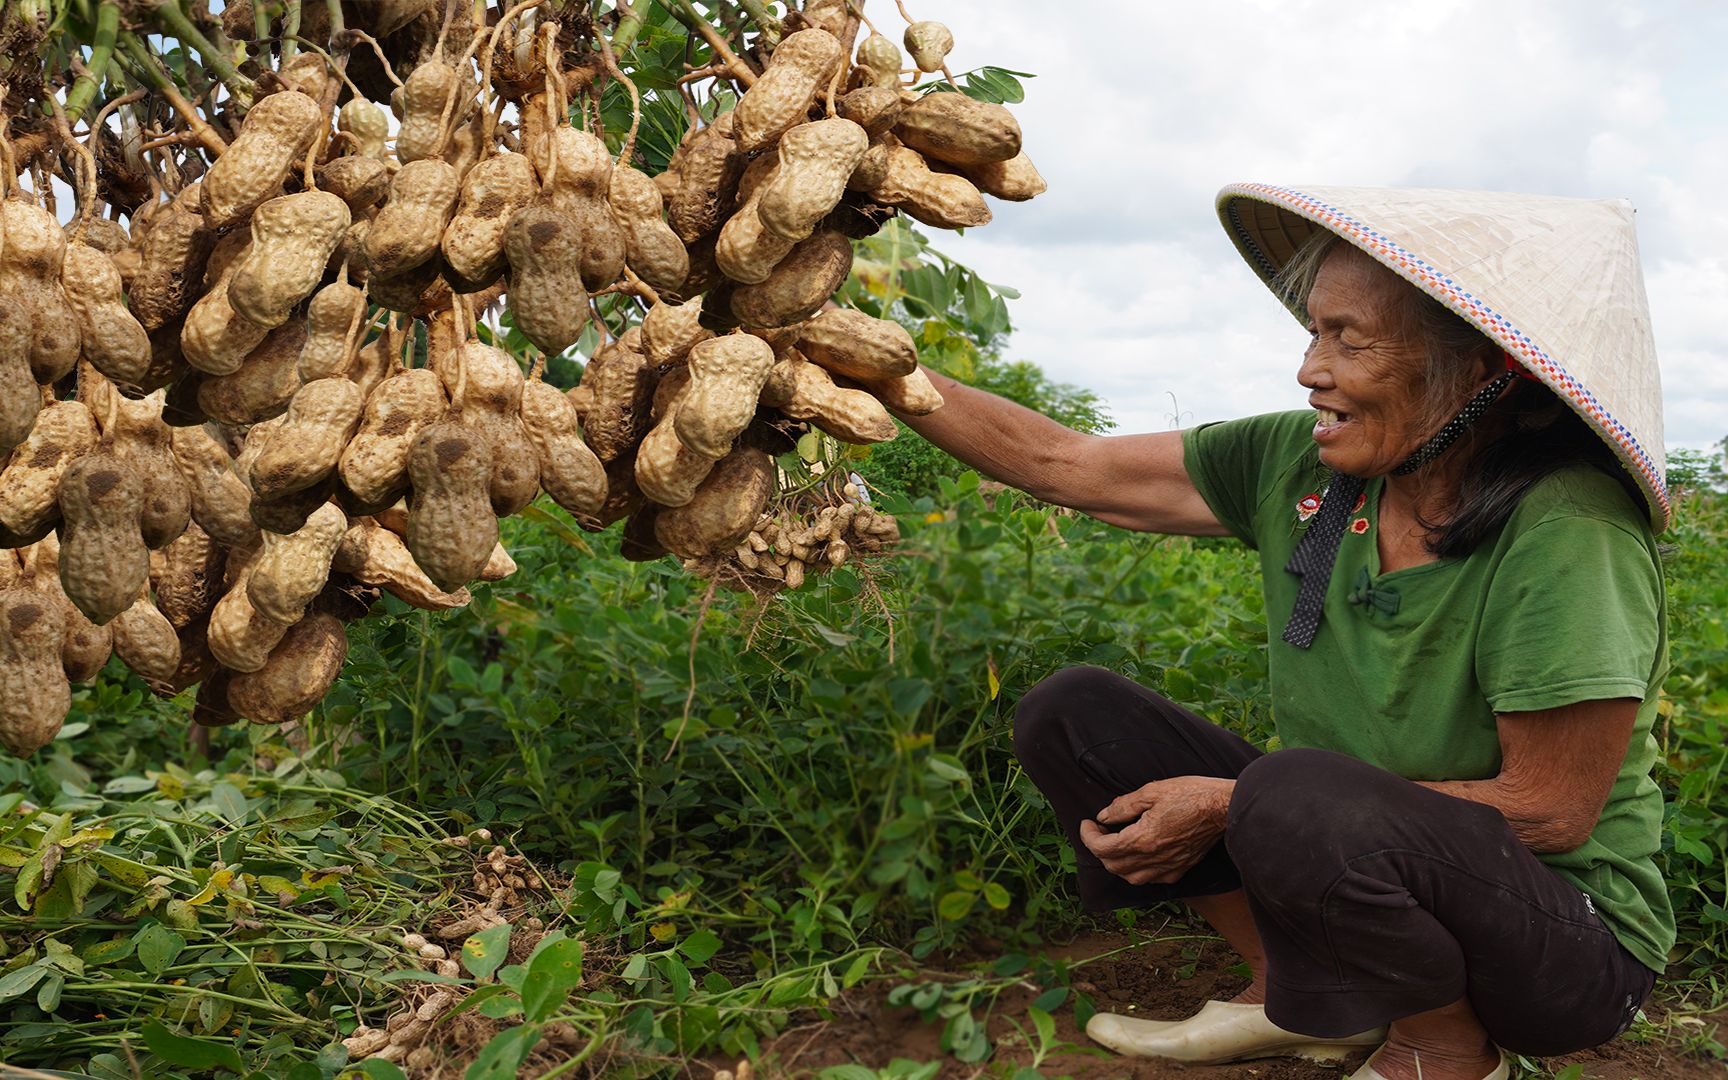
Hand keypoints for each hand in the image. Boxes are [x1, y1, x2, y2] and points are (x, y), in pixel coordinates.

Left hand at [1079, 776, 1234, 885]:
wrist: (1224, 808)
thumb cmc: (1191, 795)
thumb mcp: (1152, 791)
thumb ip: (1123, 806)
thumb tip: (1104, 816)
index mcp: (1142, 839)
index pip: (1102, 848)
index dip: (1088, 836)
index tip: (1087, 823)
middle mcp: (1153, 859)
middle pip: (1113, 866)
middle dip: (1100, 849)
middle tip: (1098, 830)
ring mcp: (1167, 867)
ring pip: (1130, 877)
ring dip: (1117, 863)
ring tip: (1116, 843)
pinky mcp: (1180, 869)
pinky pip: (1151, 879)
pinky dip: (1138, 870)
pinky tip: (1139, 854)